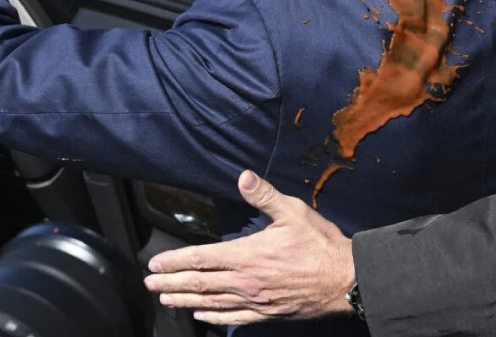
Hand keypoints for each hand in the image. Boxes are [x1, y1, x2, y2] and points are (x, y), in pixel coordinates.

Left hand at [144, 171, 355, 325]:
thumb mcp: (293, 212)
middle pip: (200, 283)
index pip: (203, 258)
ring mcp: (255, 300)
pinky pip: (234, 317)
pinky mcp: (267, 313)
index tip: (156, 263)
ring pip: (212, 303)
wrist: (346, 279)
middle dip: (171, 282)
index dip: (176, 261)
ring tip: (167, 298)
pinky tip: (202, 315)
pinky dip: (214, 317)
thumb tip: (243, 177)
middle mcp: (247, 281)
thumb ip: (265, 196)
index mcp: (249, 255)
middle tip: (150, 283)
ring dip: (186, 300)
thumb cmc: (321, 244)